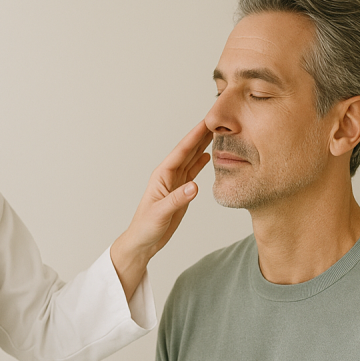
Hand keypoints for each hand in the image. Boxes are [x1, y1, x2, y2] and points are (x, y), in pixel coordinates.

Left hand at [110, 120, 212, 300]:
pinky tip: (208, 154)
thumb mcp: (161, 213)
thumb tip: (194, 187)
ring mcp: (175, 182)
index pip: (181, 151)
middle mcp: (169, 175)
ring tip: (216, 131)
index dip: (194, 136)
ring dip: (202, 145)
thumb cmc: (146, 227)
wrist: (143, 242)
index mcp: (162, 175)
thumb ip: (178, 199)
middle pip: (188, 150)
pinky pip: (193, 172)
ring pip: (191, 159)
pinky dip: (201, 162)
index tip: (206, 121)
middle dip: (200, 134)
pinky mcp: (181, 192)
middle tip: (215, 118)